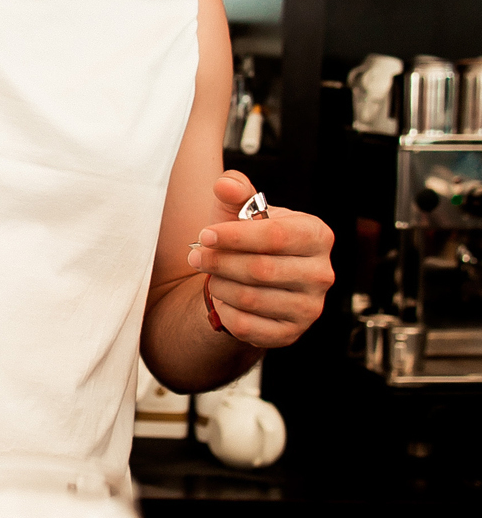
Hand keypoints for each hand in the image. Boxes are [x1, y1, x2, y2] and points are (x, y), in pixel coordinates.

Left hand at [186, 170, 333, 348]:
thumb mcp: (243, 213)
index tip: (205, 235)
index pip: (276, 236)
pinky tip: (223, 299)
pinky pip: (247, 326)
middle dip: (220, 261)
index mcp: (316, 235)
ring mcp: (310, 307)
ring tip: (211, 275)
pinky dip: (226, 311)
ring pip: (251, 299)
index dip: (236, 236)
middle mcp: (321, 273)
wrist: (254, 282)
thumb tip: (226, 184)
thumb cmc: (251, 243)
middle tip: (195, 256)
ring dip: (220, 286)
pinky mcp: (291, 333)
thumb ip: (236, 193)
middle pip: (261, 269)